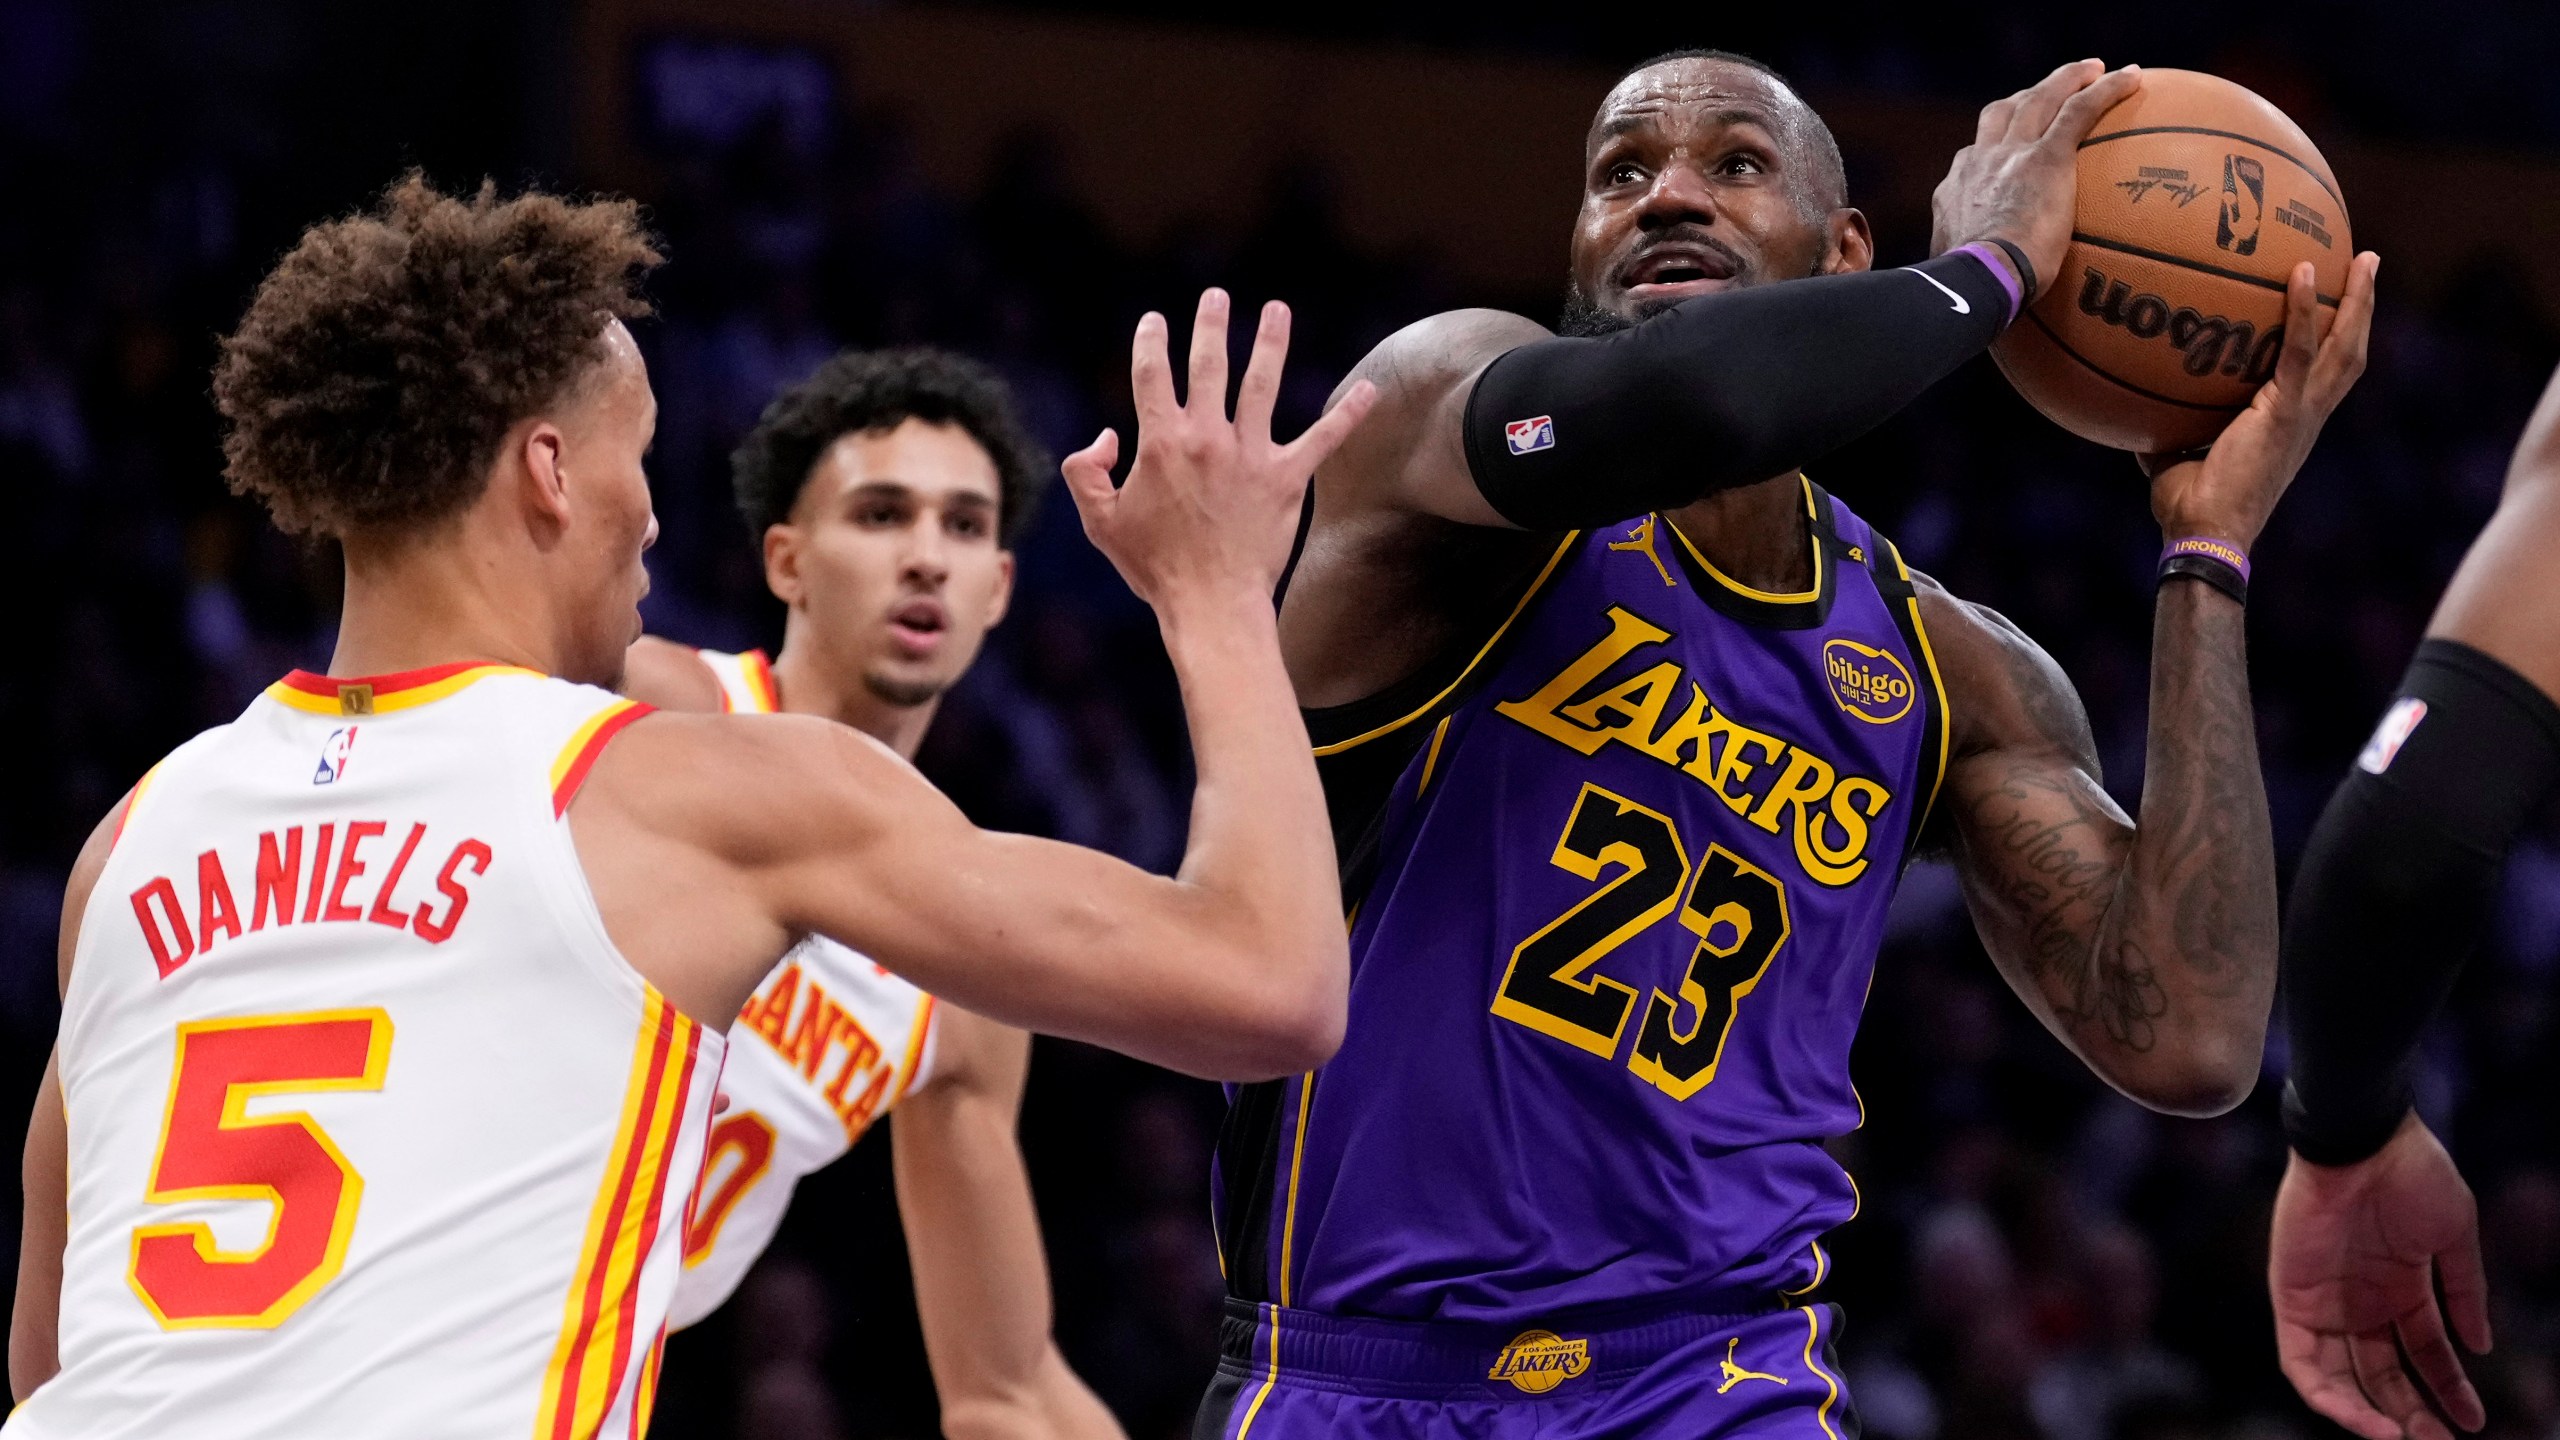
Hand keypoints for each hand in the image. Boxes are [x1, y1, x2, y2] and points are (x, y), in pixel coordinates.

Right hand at [1062, 290, 1375, 609]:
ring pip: (1262, 383)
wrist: (1210, 603)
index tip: (1155, 321)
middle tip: (1216, 297)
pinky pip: (1324, 439)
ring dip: (1270, 341)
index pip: (1152, 375)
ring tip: (1276, 310)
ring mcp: (1251, 455)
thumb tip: (1105, 436)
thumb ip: (1086, 471)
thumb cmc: (1154, 566)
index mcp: (1160, 442)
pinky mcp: (1287, 479)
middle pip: (1210, 363)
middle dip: (1211, 324)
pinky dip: (1349, 414)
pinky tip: (1372, 390)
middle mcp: (1207, 437)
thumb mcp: (1100, 521)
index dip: (1151, 342)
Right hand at [1932, 60, 2143, 302]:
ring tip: (2094, 70)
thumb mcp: (1963, 283)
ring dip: (2066, 79)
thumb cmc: (1971, 295)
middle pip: (2002, 114)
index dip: (1994, 146)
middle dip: (2027, 97)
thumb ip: (1979, 280)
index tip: (2011, 147)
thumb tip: (1991, 308)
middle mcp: (1978, 163)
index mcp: (1956, 192)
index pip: (1974, 158)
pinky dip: (2105, 90)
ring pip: (2038, 98)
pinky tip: (2132, 78)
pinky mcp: (2045, 156)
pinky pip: (2079, 110)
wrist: (1977, 280)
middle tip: (2052, 92)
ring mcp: (2010, 155)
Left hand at [2145, 251, 2378, 548]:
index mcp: (2291, 425)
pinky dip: (2304, 312)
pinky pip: (2299, 352)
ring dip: (2357, 300)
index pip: (2324, 374)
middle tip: (2367, 262)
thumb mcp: (2174, 457)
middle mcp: (2308, 417)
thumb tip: (2135, 409)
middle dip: (2363, 308)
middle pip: (2349, 353)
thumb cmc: (2189, 509)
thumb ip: (2167, 430)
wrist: (2204, 536)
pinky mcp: (2285, 413)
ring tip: (2363, 257)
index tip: (2337, 303)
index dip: (2335, 339)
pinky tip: (2301, 273)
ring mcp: (2302, 414)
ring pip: (2343, 347)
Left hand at [2270, 1113, 2490, 1439]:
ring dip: (2371, 1413)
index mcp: (2401, 1287)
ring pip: (2342, 1377)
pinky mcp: (2291, 1298)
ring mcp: (2326, 1300)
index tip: (2474, 1421)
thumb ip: (2465, 1292)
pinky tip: (2369, 1418)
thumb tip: (2481, 1346)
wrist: (2364, 1143)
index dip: (2449, 1388)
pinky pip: (2301, 1362)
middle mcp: (2361, 1300)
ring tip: (2406, 1438)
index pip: (2424, 1353)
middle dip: (2413, 1412)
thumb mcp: (2453, 1238)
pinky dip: (2329, 1396)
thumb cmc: (2412, 1176)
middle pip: (2383, 1373)